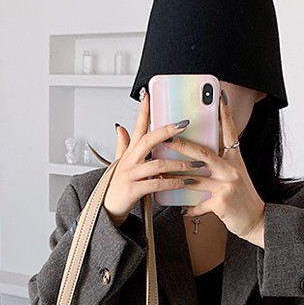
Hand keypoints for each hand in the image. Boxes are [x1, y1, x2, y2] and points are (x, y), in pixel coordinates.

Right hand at [102, 90, 204, 221]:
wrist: (107, 209)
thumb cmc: (116, 186)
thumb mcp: (118, 163)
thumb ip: (122, 145)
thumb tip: (120, 127)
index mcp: (129, 153)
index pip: (136, 127)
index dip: (143, 111)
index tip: (148, 95)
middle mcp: (129, 161)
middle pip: (148, 140)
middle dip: (166, 131)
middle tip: (183, 124)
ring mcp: (131, 175)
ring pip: (157, 165)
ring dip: (178, 164)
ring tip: (196, 165)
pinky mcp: (134, 190)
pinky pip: (157, 184)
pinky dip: (172, 183)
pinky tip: (185, 183)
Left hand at [167, 91, 265, 243]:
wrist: (257, 220)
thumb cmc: (244, 198)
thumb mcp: (237, 175)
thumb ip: (222, 165)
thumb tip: (200, 158)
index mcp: (236, 160)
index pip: (230, 132)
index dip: (224, 114)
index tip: (218, 97)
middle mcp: (232, 170)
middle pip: (203, 153)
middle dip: (183, 145)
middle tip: (167, 137)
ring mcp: (226, 186)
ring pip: (195, 179)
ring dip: (176, 179)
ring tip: (161, 176)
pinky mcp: (221, 203)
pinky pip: (198, 204)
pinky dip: (189, 208)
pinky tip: (181, 209)